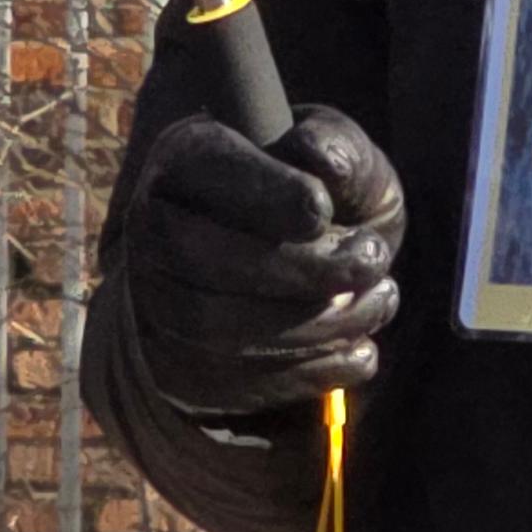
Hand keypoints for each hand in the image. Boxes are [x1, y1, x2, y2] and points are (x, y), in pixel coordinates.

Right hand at [123, 104, 404, 418]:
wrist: (292, 272)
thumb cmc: (316, 204)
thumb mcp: (340, 159)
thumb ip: (340, 145)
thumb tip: (322, 159)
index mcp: (185, 157)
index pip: (207, 171)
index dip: (265, 193)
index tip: (323, 209)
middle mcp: (152, 229)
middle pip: (210, 260)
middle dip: (306, 269)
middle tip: (374, 260)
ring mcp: (153, 305)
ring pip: (220, 330)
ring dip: (317, 325)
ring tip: (380, 301)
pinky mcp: (174, 369)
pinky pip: (231, 386)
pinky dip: (307, 373)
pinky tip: (359, 351)